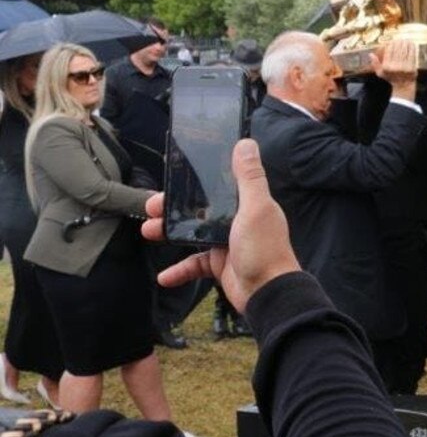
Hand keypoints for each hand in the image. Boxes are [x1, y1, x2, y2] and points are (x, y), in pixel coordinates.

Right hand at [143, 139, 299, 314]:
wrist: (268, 293)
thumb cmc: (264, 249)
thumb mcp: (256, 208)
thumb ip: (249, 177)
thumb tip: (246, 143)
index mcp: (247, 204)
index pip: (217, 186)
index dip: (195, 181)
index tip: (172, 177)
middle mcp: (237, 220)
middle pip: (199, 208)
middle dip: (173, 207)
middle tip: (151, 206)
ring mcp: (228, 243)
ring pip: (192, 233)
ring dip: (169, 232)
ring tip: (148, 231)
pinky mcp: (221, 265)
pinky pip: (194, 265)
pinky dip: (179, 270)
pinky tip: (164, 277)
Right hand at [370, 38, 418, 98]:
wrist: (403, 86)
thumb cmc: (391, 78)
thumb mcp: (381, 73)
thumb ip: (375, 64)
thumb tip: (370, 54)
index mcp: (387, 67)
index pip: (389, 51)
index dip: (391, 44)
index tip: (393, 41)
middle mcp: (395, 67)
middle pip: (397, 50)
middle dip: (399, 42)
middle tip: (400, 39)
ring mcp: (404, 67)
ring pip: (404, 51)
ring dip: (405, 43)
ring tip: (405, 39)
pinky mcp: (411, 67)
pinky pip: (412, 55)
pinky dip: (412, 48)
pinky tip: (411, 43)